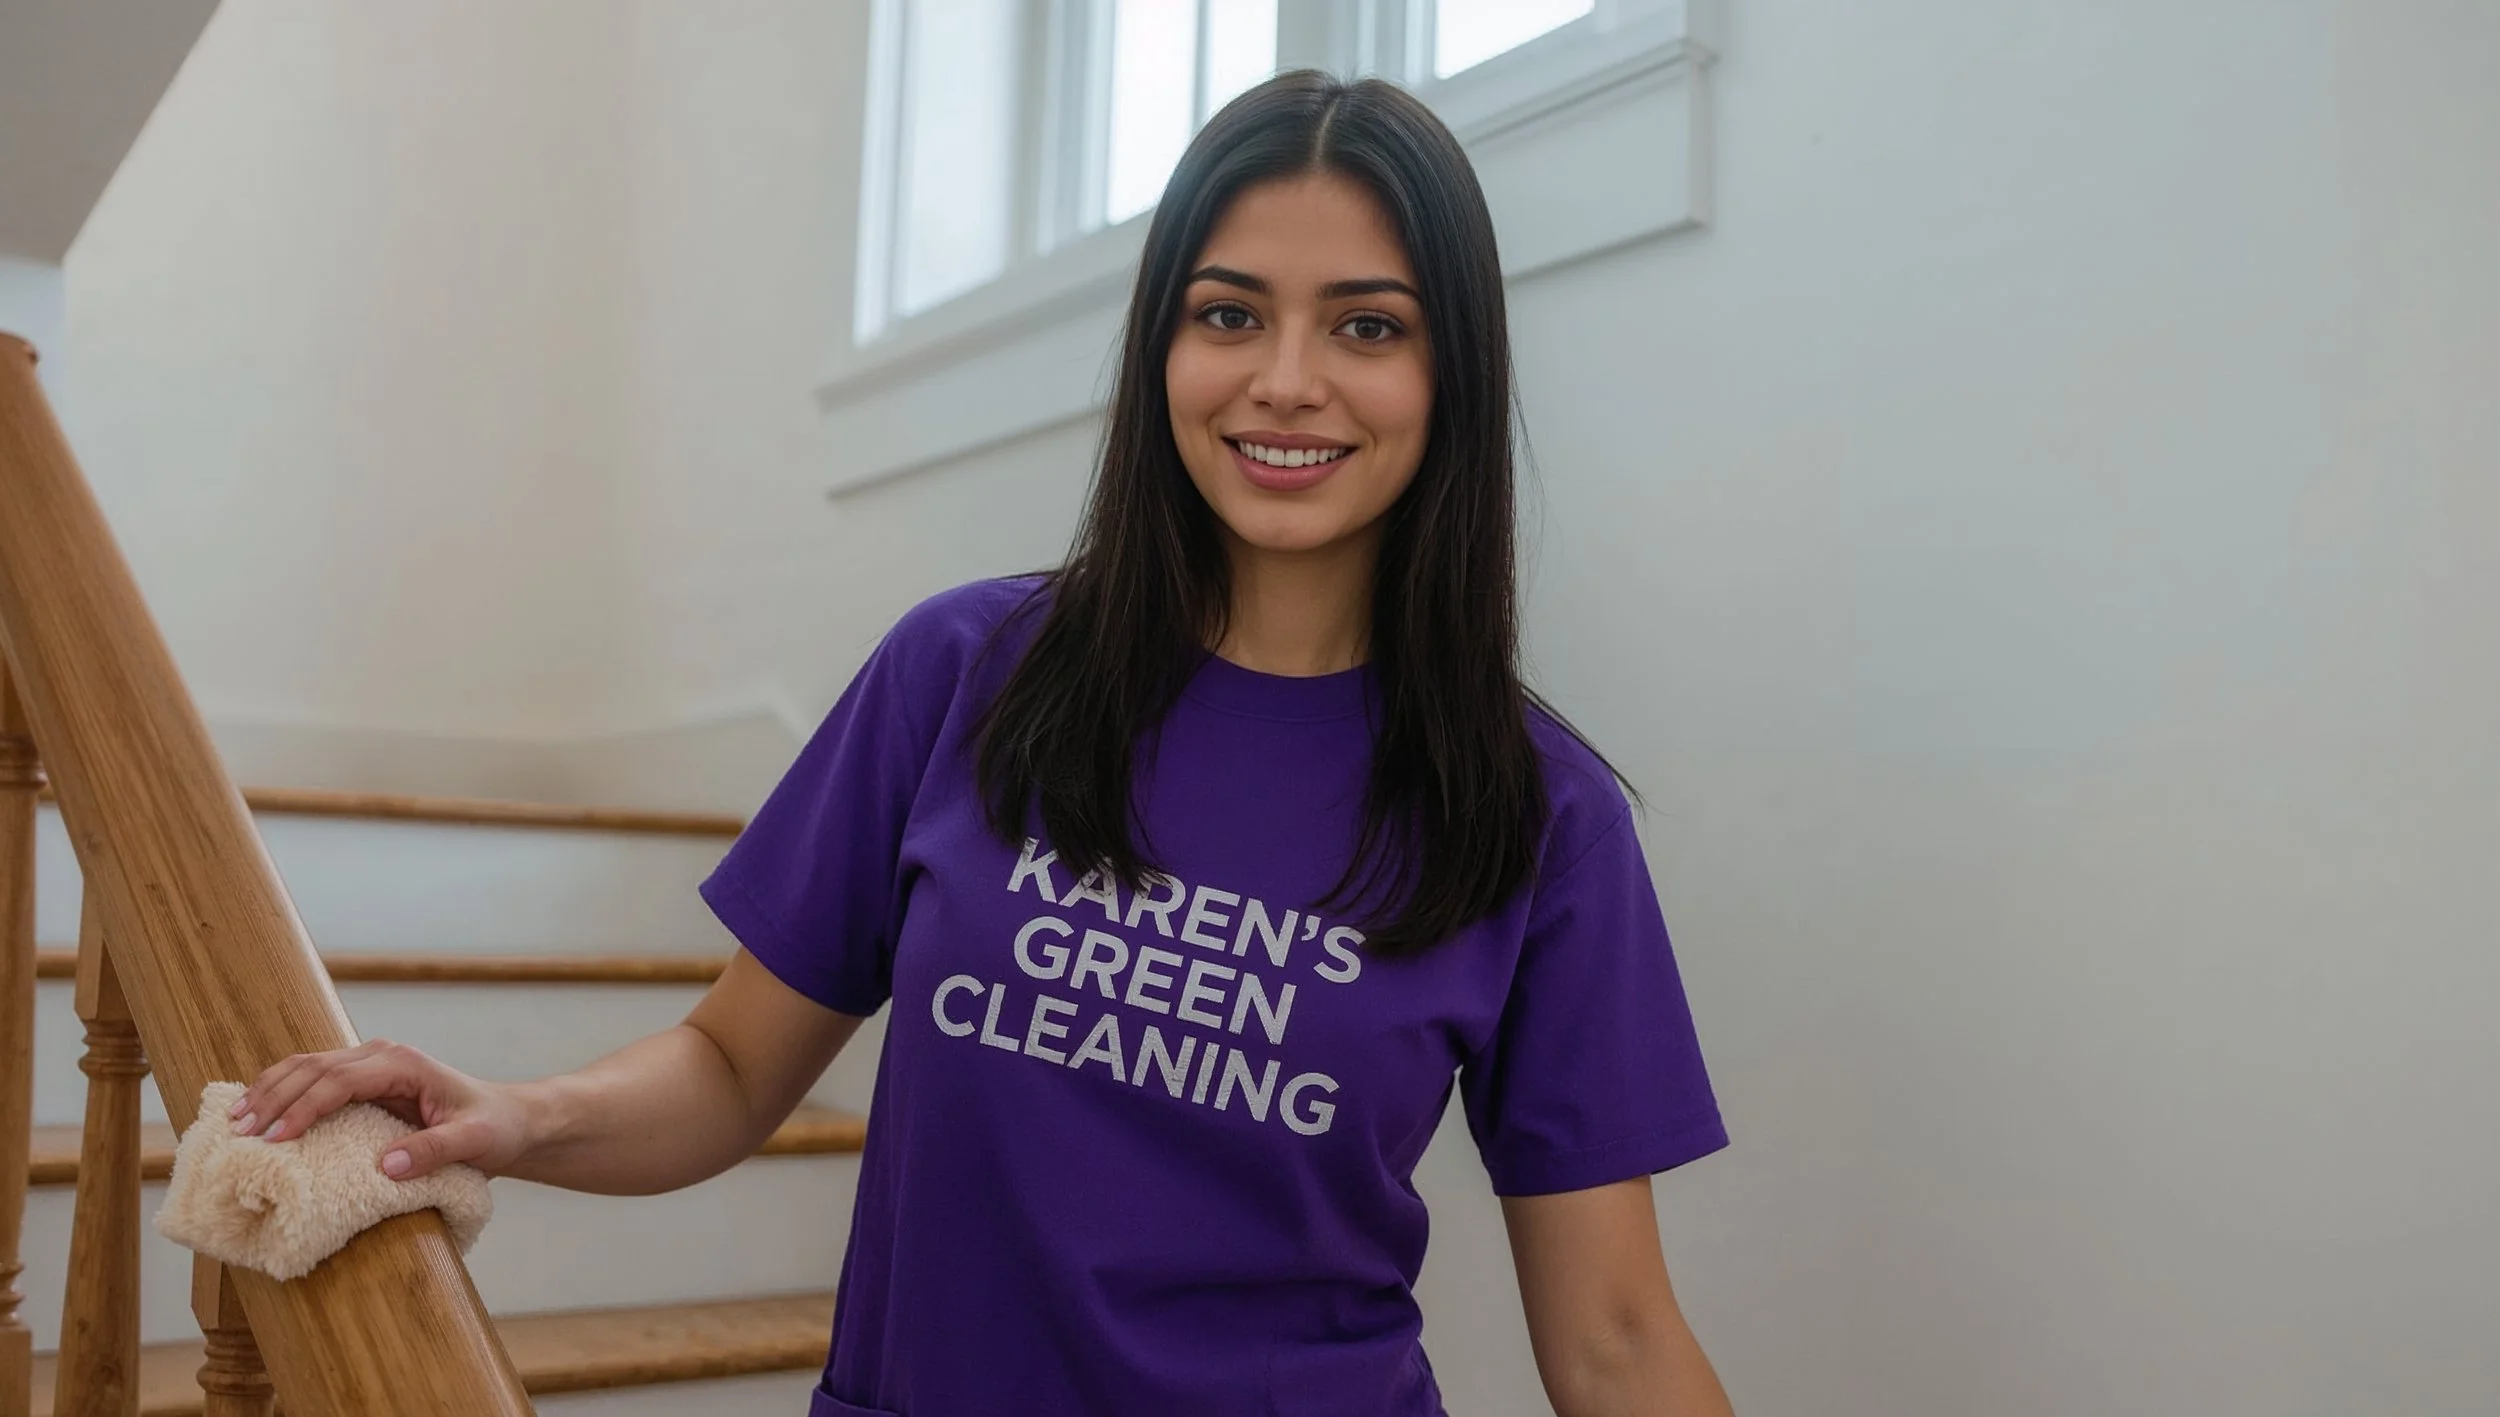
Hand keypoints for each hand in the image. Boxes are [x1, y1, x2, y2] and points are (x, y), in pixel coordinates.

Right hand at [227, 1039, 534, 1180]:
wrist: (509, 1118)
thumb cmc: (494, 1129)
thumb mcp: (474, 1143)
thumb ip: (435, 1151)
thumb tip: (386, 1166)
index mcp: (403, 1064)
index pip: (340, 1080)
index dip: (305, 1107)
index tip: (277, 1139)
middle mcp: (381, 1056)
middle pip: (313, 1068)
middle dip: (273, 1098)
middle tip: (239, 1132)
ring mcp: (369, 1065)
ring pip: (305, 1068)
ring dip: (268, 1092)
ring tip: (234, 1122)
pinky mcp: (362, 1081)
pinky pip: (312, 1080)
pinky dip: (280, 1093)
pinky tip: (255, 1112)